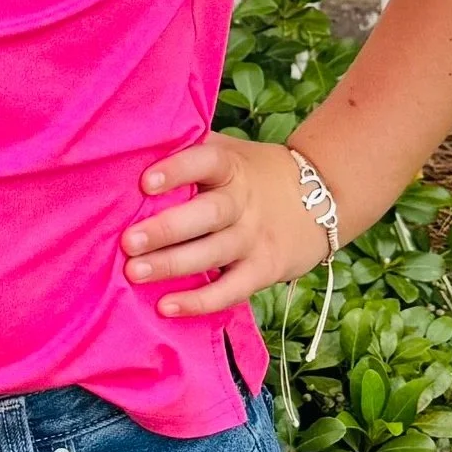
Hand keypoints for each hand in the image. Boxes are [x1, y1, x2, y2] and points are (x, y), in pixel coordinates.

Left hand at [120, 133, 333, 317]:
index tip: (145, 181)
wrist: (323, 197)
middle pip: (207, 214)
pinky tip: (165, 306)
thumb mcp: (229, 151)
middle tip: (128, 241)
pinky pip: (230, 290)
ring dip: (173, 265)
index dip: (177, 170)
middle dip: (166, 229)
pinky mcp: (263, 270)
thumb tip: (135, 144)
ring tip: (134, 272)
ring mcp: (254, 238)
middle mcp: (244, 201)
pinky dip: (199, 302)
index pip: (205, 162)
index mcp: (231, 166)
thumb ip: (190, 148)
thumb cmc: (253, 172)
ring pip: (213, 253)